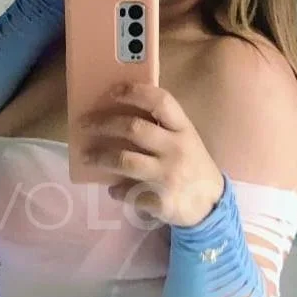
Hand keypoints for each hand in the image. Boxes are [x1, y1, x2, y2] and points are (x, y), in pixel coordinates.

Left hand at [79, 82, 225, 227]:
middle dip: (104, 124)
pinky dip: (116, 191)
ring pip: (124, 161)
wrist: (212, 205)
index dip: (135, 92)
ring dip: (100, 157)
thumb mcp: (185, 140)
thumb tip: (117, 115)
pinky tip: (113, 189)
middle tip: (85, 124)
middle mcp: (176, 149)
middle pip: (134, 128)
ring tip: (87, 157)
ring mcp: (168, 176)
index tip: (112, 91)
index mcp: (183, 129)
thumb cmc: (191, 165)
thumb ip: (162, 127)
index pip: (160, 101)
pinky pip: (128, 193)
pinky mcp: (161, 200)